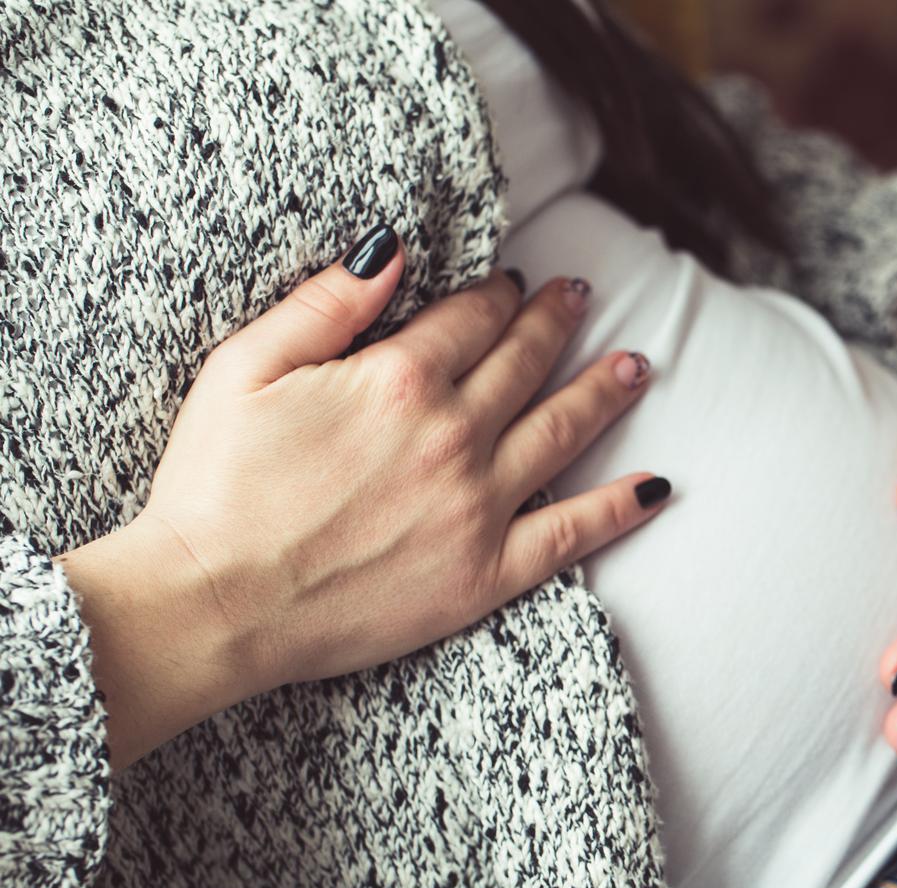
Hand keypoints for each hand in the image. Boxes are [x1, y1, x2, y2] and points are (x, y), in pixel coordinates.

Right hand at [58, 225, 666, 770]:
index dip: (495, 294)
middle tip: (579, 298)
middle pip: (524, 362)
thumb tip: (393, 250)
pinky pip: (572, 534)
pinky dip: (620, 508)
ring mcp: (479, 505)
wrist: (215, 604)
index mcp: (398, 379)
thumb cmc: (215, 486)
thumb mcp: (244, 369)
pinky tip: (657, 487)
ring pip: (562, 430)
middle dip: (555, 323)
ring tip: (636, 366)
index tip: (510, 284)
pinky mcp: (487, 573)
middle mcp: (453, 434)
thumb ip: (326, 304)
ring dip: (604, 392)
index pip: (471, 318)